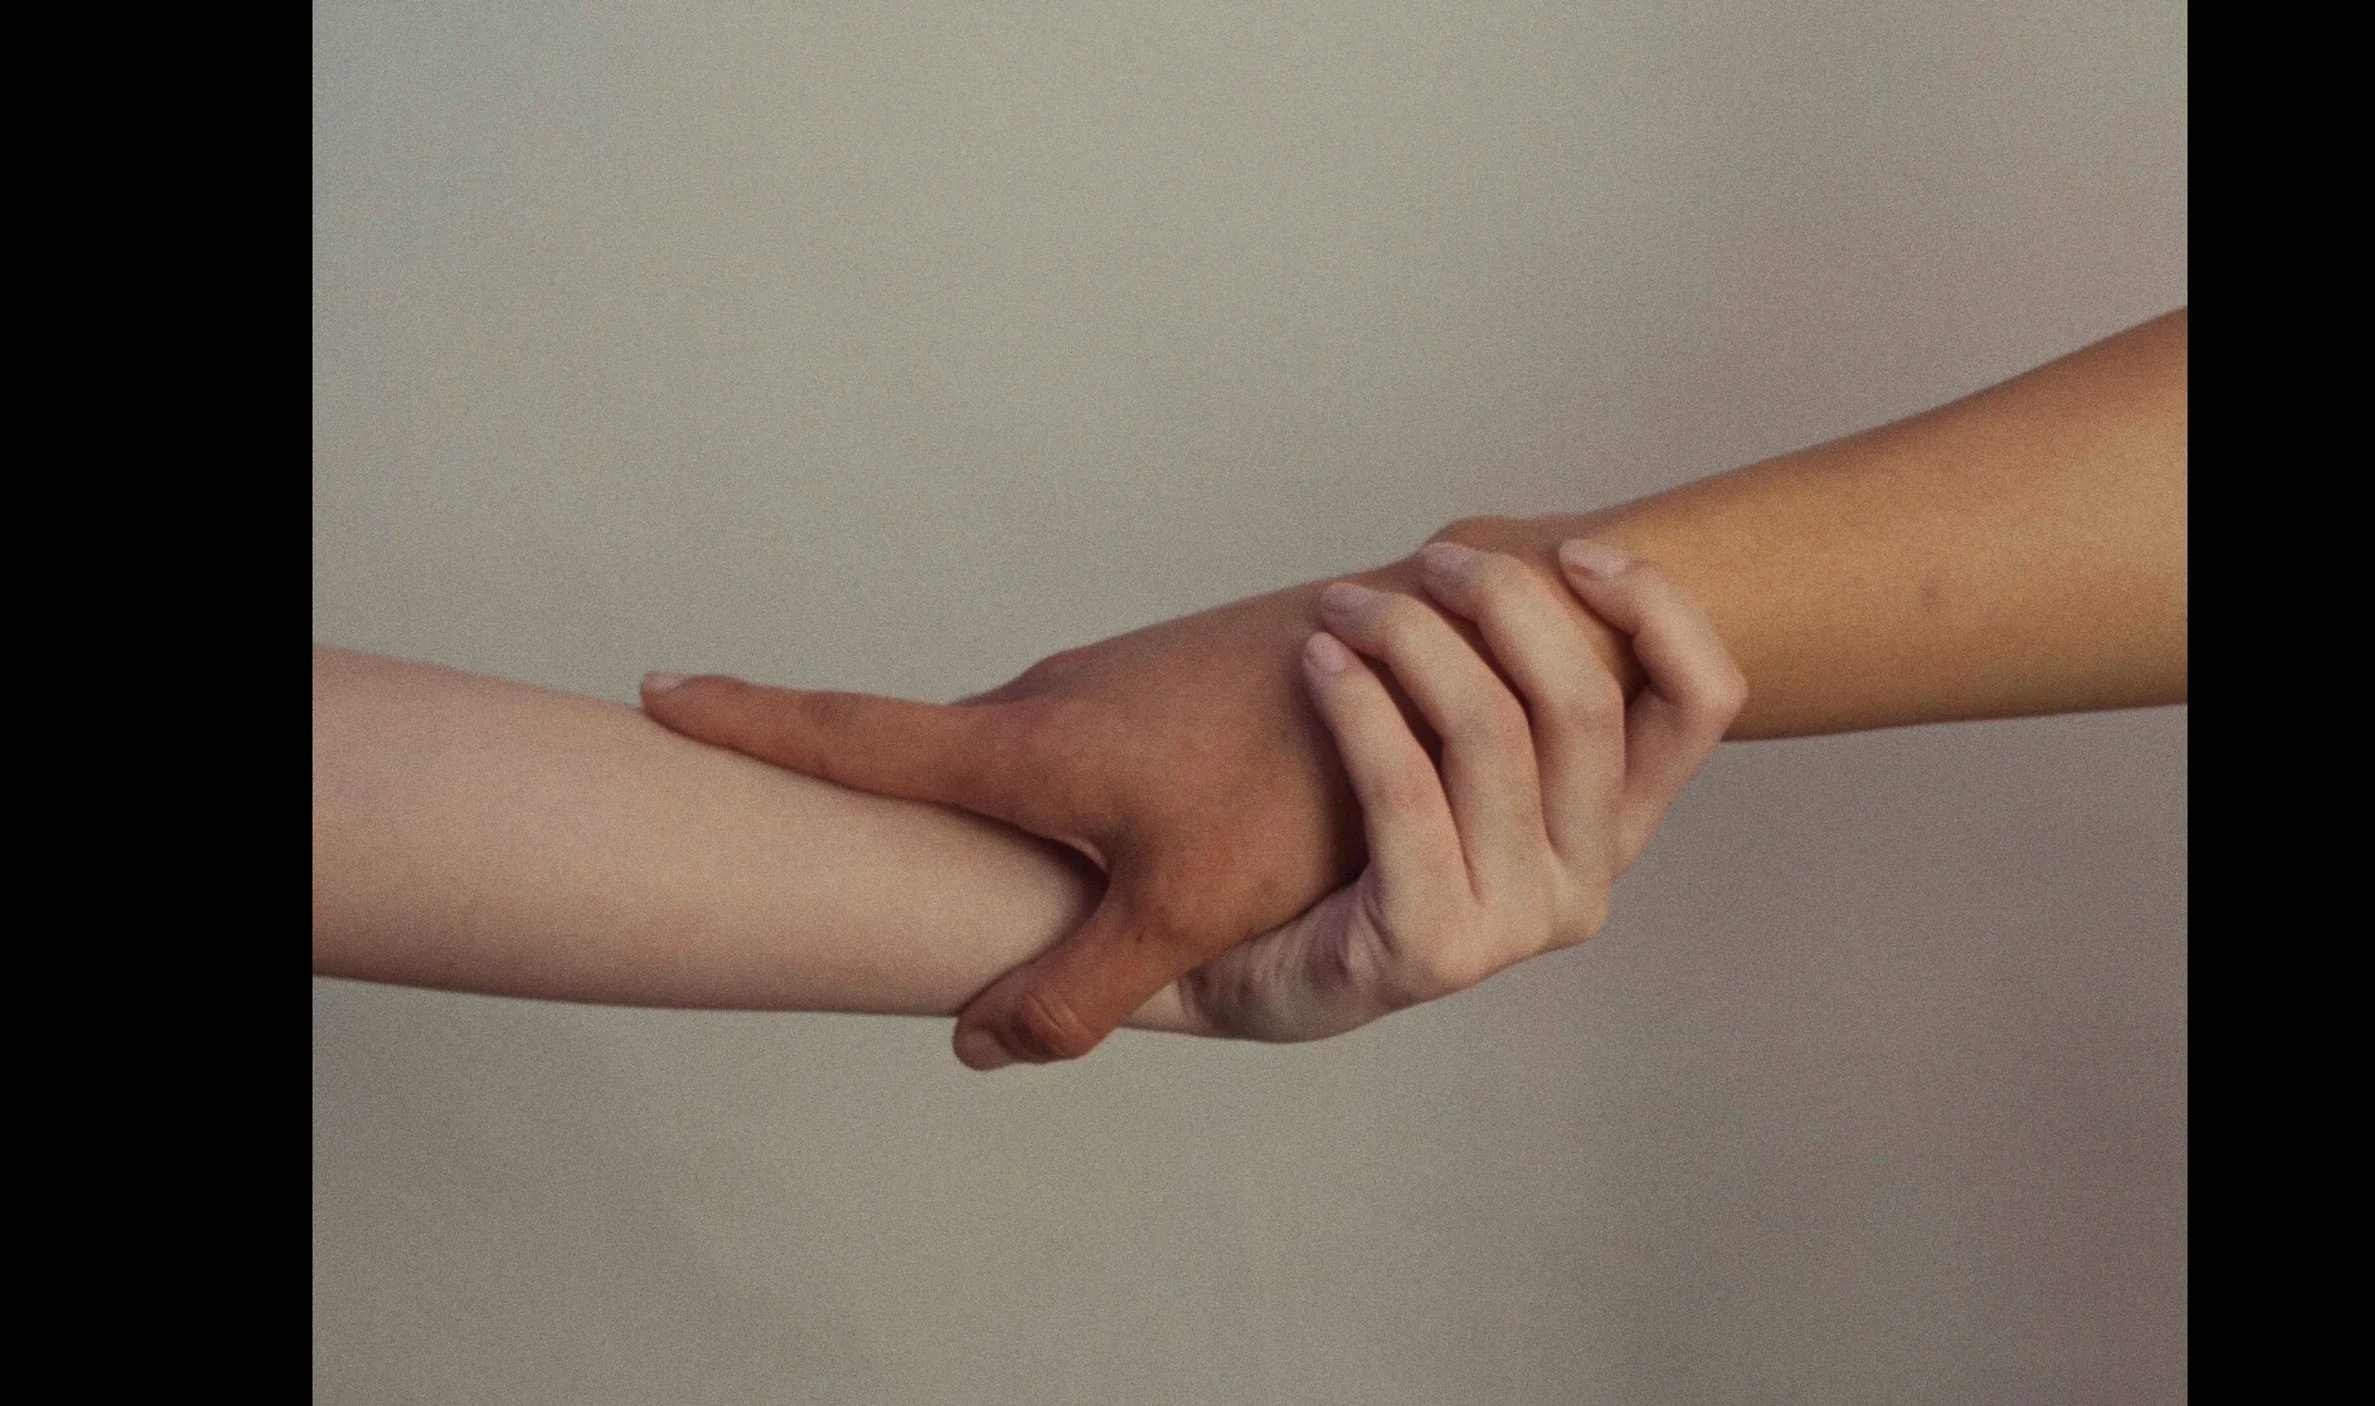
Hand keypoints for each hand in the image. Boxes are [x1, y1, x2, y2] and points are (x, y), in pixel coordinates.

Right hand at [640, 520, 1627, 1069]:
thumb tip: (973, 1049)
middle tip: (750, 771)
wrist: (1439, 642)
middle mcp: (1051, 697)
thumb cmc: (1312, 778)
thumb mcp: (1187, 908)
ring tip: (935, 832)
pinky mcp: (1172, 674)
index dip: (751, 723)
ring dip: (972, 787)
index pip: (853, 736)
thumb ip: (1075, 986)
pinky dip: (1068, 781)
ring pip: (1018, 751)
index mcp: (1027, 746)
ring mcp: (1114, 678)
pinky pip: (1084, 739)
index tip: (658, 690)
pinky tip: (1118, 818)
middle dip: (838, 769)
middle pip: (918, 752)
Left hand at [1161, 539, 1744, 1042]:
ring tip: (1344, 606)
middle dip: (1504, 601)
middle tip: (1432, 561)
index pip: (1703, 702)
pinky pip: (1405, 794)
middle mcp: (1586, 882)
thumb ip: (1500, 678)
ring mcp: (1515, 926)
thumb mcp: (1447, 753)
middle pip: (1583, 702)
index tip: (1573, 550)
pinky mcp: (1433, 949)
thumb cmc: (1345, 838)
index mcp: (1613, 826)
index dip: (1659, 607)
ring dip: (1410, 640)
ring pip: (1490, 734)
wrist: (1243, 961)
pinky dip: (1359, 707)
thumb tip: (1501, 548)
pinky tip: (1317, 661)